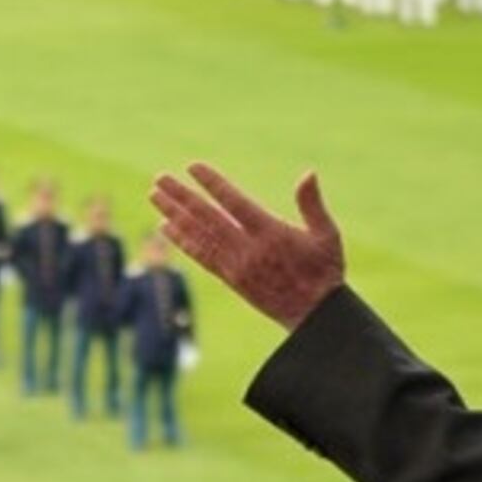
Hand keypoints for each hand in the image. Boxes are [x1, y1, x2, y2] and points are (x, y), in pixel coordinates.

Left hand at [149, 163, 344, 330]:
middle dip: (182, 196)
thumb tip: (308, 173)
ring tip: (155, 195)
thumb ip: (312, 204)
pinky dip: (182, 241)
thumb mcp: (327, 235)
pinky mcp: (231, 279)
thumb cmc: (325, 270)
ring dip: (175, 214)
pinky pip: (202, 257)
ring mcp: (237, 266)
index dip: (213, 184)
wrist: (315, 314)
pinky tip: (166, 228)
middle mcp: (248, 250)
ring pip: (199, 236)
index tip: (193, 167)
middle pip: (208, 218)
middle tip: (160, 178)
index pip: (235, 203)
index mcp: (271, 234)